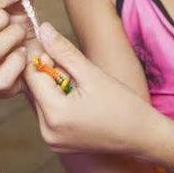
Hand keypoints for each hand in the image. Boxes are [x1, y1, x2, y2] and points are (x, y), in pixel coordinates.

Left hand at [23, 24, 169, 157]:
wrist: (142, 136)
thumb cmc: (123, 105)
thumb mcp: (92, 74)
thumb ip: (64, 52)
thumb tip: (43, 30)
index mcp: (55, 114)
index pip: (31, 75)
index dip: (37, 55)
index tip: (48, 41)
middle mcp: (47, 131)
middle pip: (33, 89)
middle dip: (47, 71)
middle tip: (72, 65)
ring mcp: (51, 140)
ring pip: (40, 101)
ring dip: (52, 86)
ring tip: (80, 84)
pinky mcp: (57, 143)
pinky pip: (48, 114)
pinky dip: (57, 100)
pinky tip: (78, 97)